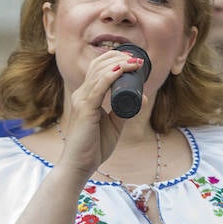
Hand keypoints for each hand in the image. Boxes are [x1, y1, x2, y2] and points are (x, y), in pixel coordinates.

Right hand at [56, 48, 147, 181]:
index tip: (135, 61)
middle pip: (98, 65)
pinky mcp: (85, 109)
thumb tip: (143, 97)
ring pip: (99, 72)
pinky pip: (98, 87)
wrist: (79, 165)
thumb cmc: (94, 147)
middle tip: (138, 60)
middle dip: (119, 58)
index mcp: (86, 96)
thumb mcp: (114, 125)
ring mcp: (81, 100)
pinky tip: (121, 70)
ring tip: (136, 63)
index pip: (97, 68)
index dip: (115, 59)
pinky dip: (111, 75)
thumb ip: (125, 111)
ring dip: (119, 64)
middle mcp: (81, 94)